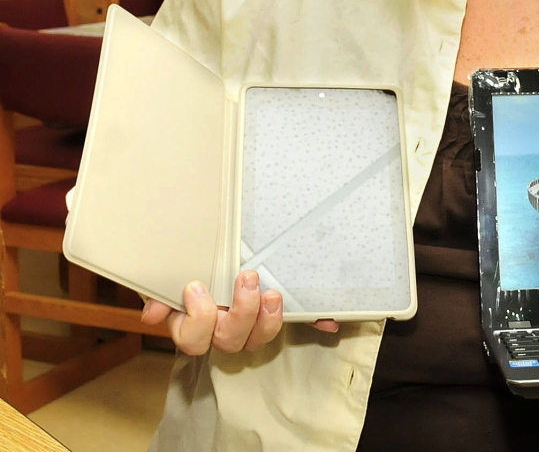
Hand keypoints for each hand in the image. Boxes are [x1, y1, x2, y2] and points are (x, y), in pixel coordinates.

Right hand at [140, 270, 338, 354]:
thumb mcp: (171, 275)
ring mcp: (250, 325)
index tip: (197, 287)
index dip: (197, 318)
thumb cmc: (192, 267)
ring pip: (259, 339)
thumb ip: (160, 293)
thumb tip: (152, 313)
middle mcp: (222, 330)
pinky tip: (327, 322)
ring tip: (271, 292)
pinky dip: (313, 324)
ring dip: (268, 319)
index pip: (193, 340)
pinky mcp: (274, 314)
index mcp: (195, 323)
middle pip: (231, 341)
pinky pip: (296, 327)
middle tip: (247, 278)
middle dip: (240, 312)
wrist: (217, 254)